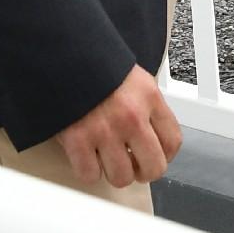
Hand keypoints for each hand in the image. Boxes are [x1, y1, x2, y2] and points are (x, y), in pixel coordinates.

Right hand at [55, 65, 183, 188]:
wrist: (61, 54)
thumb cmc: (95, 64)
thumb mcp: (132, 77)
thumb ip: (145, 104)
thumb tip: (151, 131)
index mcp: (148, 97)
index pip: (172, 140)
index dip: (166, 155)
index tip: (156, 157)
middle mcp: (131, 117)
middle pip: (154, 167)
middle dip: (143, 172)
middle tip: (134, 167)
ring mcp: (105, 130)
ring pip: (122, 177)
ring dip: (114, 173)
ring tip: (107, 161)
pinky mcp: (78, 140)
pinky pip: (90, 174)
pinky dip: (88, 171)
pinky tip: (87, 158)